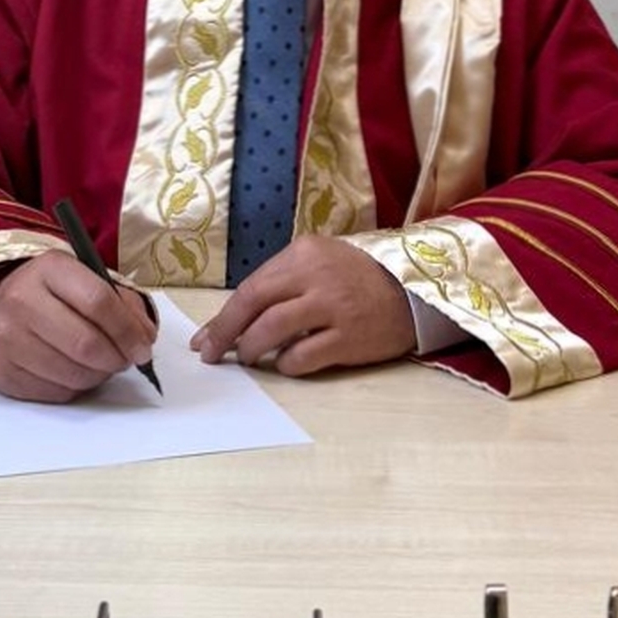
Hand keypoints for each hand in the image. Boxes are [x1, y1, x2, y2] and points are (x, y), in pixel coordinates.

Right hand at [0, 254, 157, 402]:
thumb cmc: (52, 293)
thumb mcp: (86, 279)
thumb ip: (122, 302)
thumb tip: (144, 339)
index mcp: (49, 269)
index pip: (98, 302)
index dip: (128, 330)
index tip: (143, 347)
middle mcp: (21, 301)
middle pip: (86, 344)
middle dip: (116, 359)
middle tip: (125, 359)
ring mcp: (6, 339)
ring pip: (73, 375)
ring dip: (98, 376)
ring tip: (98, 363)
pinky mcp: (1, 372)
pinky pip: (56, 393)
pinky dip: (75, 387)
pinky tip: (73, 370)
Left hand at [190, 236, 415, 377]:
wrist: (413, 290)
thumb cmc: (358, 277)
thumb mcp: (319, 262)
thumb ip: (281, 283)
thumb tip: (233, 319)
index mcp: (303, 253)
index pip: (250, 286)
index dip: (222, 316)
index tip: (204, 337)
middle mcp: (314, 276)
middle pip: (253, 305)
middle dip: (225, 333)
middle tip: (211, 353)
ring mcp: (333, 307)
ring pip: (272, 330)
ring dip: (251, 349)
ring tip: (248, 358)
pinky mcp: (348, 338)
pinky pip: (302, 357)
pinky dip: (286, 364)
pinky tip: (287, 363)